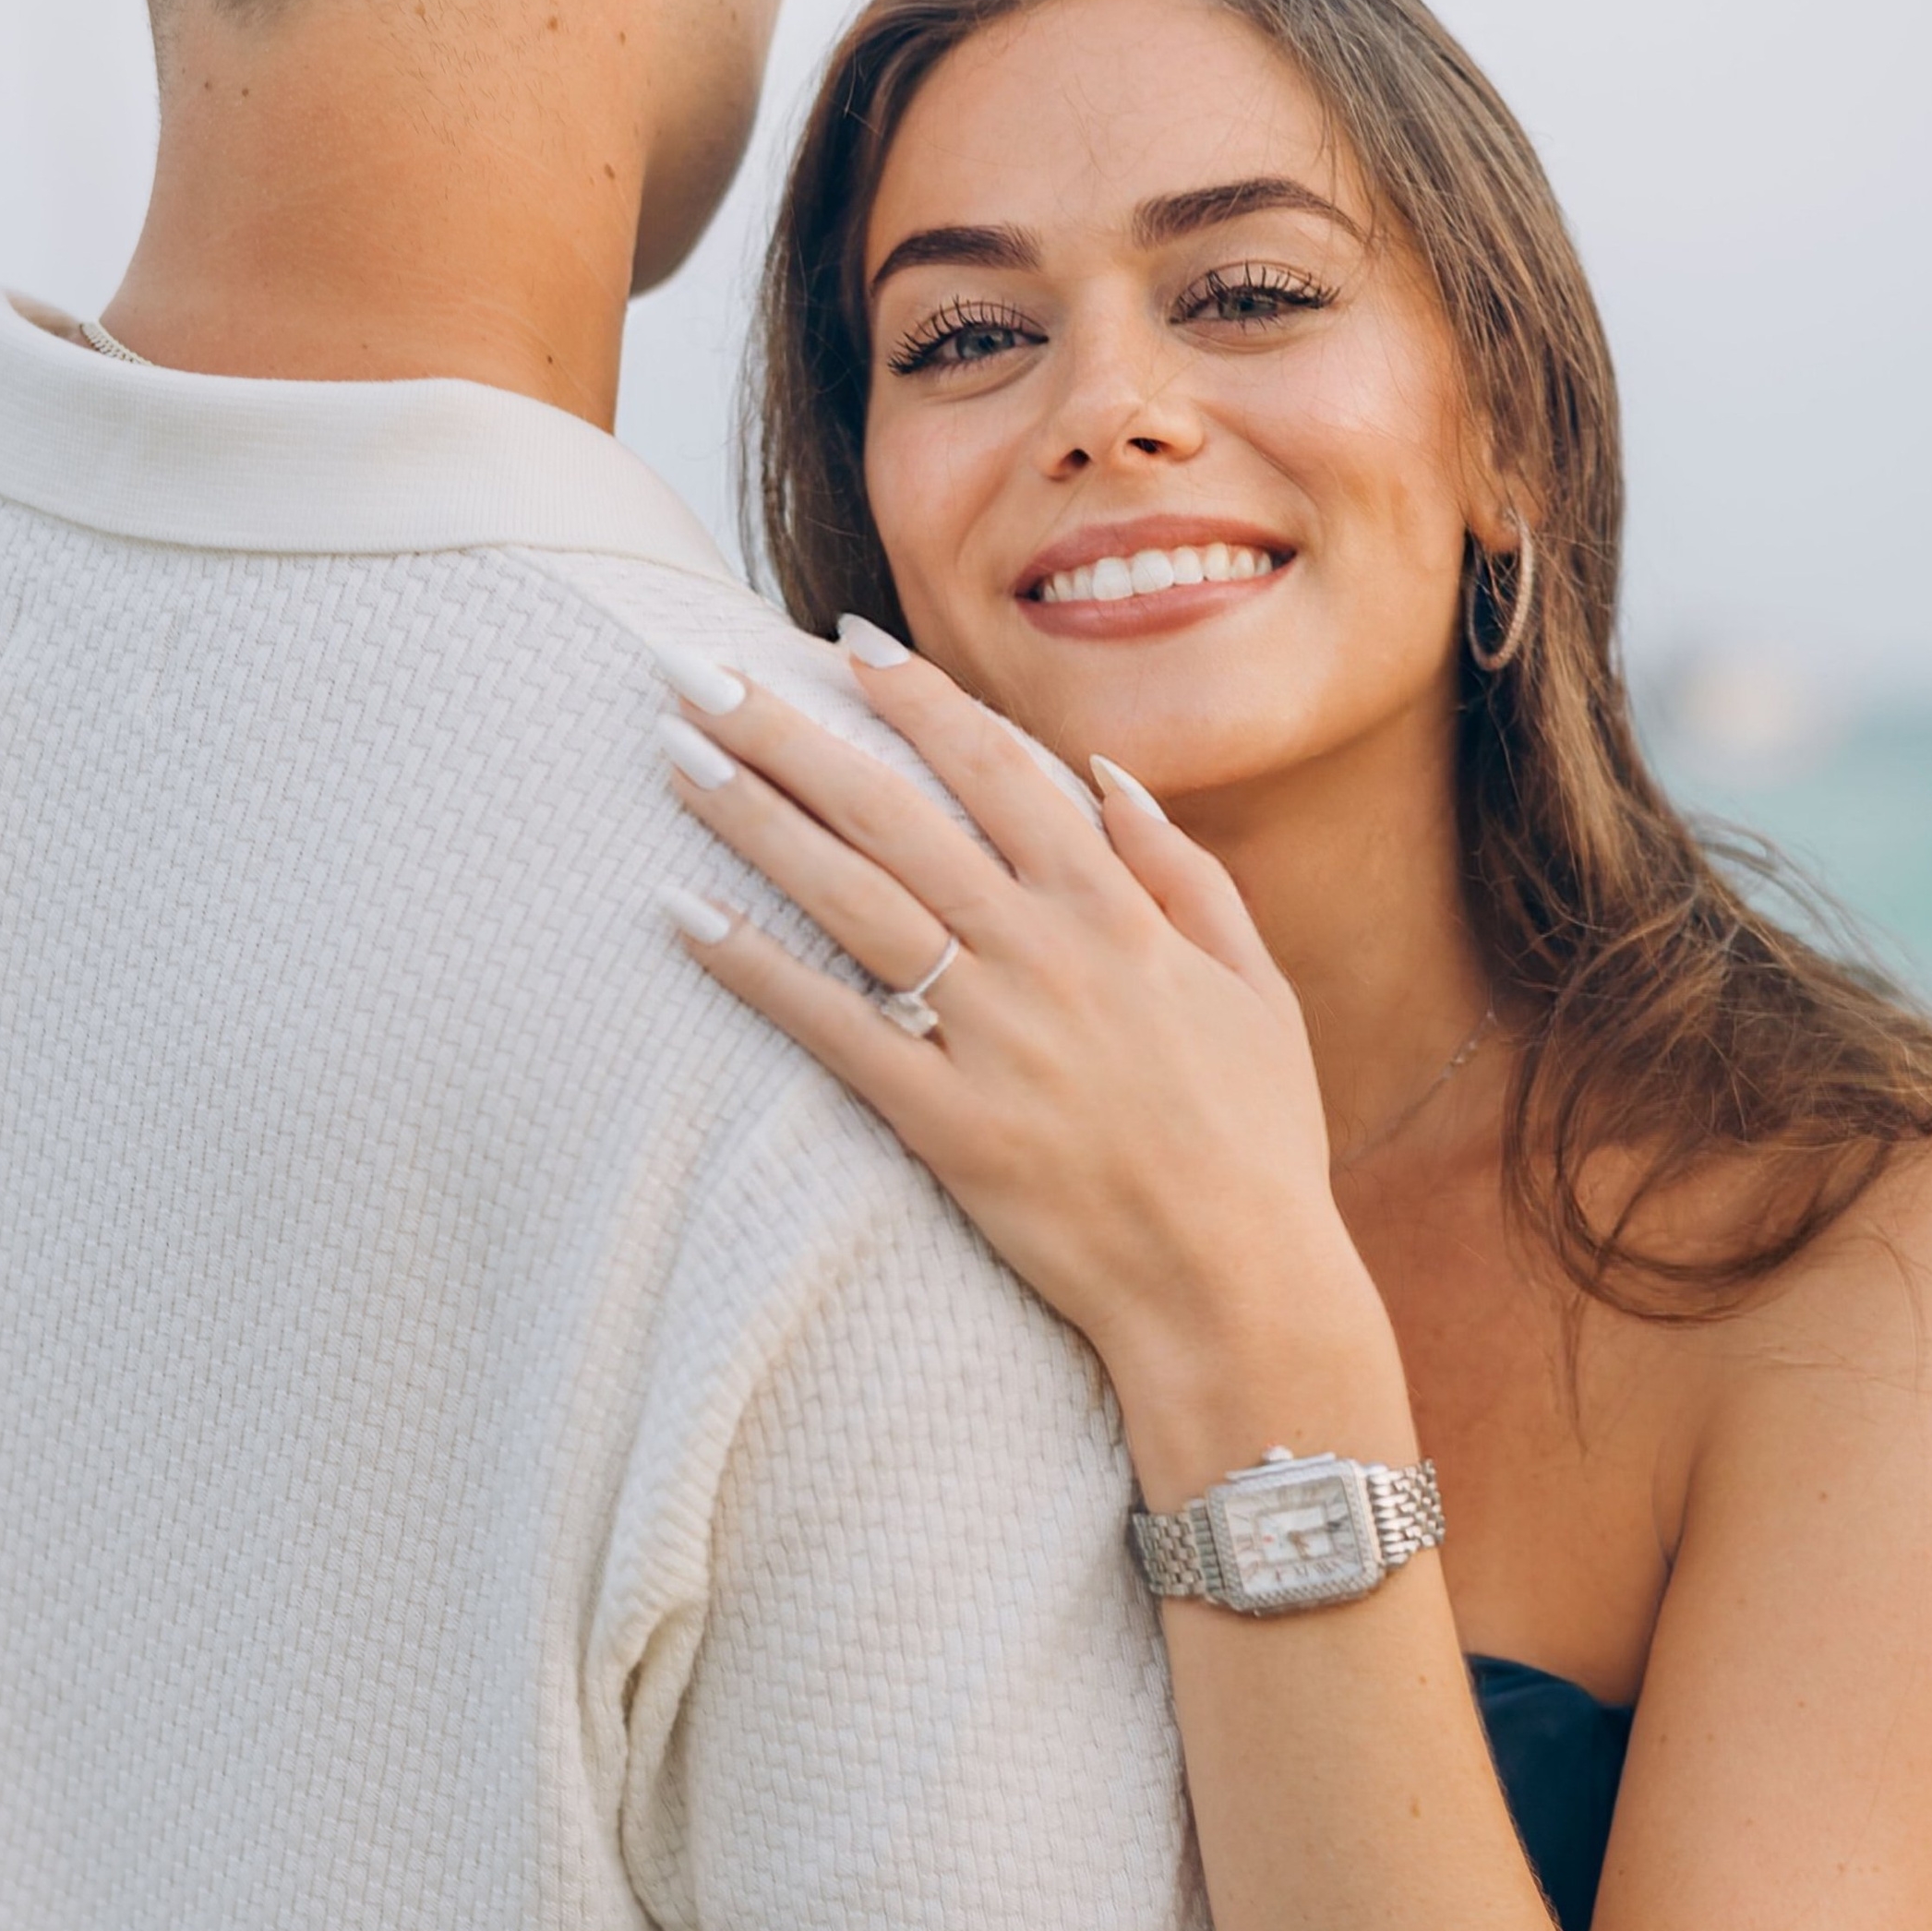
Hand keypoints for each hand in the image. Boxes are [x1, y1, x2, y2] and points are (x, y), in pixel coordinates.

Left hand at [649, 631, 1376, 1418]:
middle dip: (790, 730)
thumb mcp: (1257, 989)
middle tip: (701, 671)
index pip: (997, 767)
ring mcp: (992, 1035)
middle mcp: (1046, 952)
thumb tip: (1108, 782)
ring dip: (754, 817)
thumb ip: (1185, 876)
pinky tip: (681, 914)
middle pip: (894, 811)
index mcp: (1118, 909)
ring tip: (675, 756)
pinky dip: (754, 968)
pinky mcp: (946, 1122)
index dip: (916, 697)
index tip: (845, 643)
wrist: (1238, 1287)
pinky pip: (832, 1028)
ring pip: (852, 897)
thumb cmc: (1255, 1144)